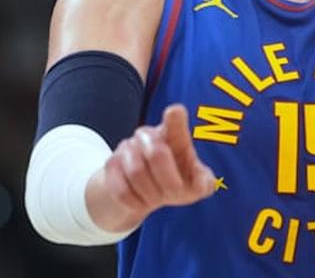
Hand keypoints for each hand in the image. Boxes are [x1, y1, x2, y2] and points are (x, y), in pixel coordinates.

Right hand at [86, 104, 216, 232]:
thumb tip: (203, 183)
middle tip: (175, 193)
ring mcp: (128, 147)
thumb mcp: (195, 184)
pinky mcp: (111, 164)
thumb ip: (203, 183)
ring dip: (151, 194)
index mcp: (175, 135)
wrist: (143, 193)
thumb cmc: (177, 182)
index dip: (175, 118)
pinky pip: (120, 187)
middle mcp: (150, 135)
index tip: (174, 112)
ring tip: (157, 199)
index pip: (175, 120)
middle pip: (157, 153)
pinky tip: (141, 202)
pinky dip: (135, 201)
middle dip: (169, 180)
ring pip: (137, 172)